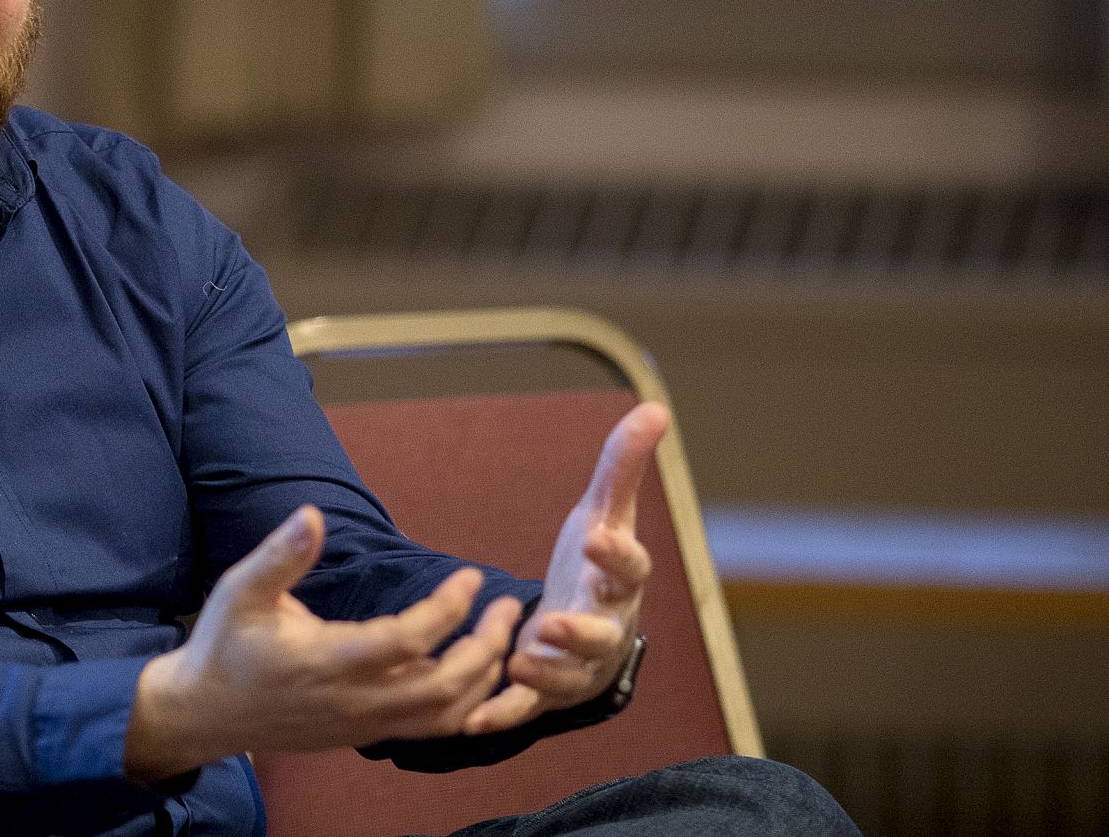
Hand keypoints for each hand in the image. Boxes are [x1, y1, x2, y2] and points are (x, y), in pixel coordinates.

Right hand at [125, 505, 523, 779]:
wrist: (206, 712)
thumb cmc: (224, 645)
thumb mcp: (240, 591)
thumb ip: (280, 556)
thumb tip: (311, 514)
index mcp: (326, 662)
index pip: (406, 641)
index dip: (447, 610)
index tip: (471, 577)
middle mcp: (353, 702)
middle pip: (442, 688)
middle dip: (485, 647)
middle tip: (508, 607)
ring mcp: (363, 725)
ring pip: (444, 717)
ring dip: (483, 678)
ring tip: (501, 636)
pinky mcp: (366, 735)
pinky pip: (430, 730)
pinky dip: (464, 704)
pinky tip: (476, 672)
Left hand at [464, 400, 669, 734]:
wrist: (586, 629)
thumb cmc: (597, 565)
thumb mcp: (605, 512)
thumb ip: (621, 465)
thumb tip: (655, 406)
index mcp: (619, 582)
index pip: (630, 568)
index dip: (617, 555)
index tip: (597, 538)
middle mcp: (604, 629)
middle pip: (601, 636)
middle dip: (578, 632)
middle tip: (551, 623)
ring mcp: (576, 667)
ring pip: (564, 679)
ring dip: (541, 673)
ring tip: (516, 659)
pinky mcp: (544, 693)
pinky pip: (525, 709)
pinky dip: (501, 714)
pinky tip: (472, 719)